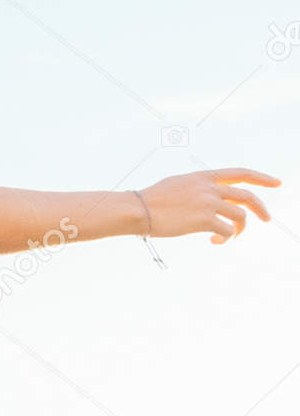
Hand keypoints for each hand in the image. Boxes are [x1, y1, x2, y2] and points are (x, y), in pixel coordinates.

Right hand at [138, 168, 280, 243]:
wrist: (138, 209)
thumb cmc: (151, 199)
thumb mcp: (177, 184)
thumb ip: (197, 187)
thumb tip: (210, 196)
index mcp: (203, 177)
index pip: (240, 173)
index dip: (261, 178)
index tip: (277, 183)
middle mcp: (209, 188)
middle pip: (247, 196)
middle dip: (261, 209)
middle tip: (267, 219)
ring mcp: (208, 203)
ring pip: (240, 216)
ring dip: (238, 229)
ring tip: (228, 236)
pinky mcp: (204, 220)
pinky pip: (227, 231)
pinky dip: (225, 238)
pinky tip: (214, 241)